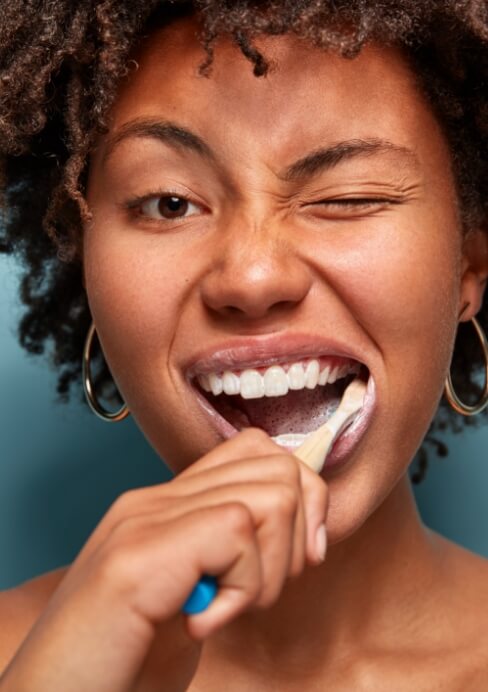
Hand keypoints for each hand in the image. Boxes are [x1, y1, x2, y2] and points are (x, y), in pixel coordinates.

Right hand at [0, 429, 327, 691]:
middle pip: (278, 466)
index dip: (302, 499)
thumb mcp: (194, 597)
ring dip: (270, 569)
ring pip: (271, 496)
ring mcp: (146, 519)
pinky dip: (243, 590)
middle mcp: (156, 500)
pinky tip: (201, 624)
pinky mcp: (142, 553)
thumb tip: (301, 530)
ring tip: (227, 607)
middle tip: (256, 591)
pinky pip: (239, 532)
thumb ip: (228, 555)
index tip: (296, 560)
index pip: (258, 451)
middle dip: (296, 537)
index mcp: (168, 506)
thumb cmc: (123, 663)